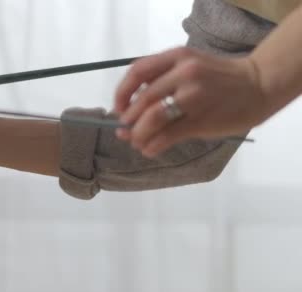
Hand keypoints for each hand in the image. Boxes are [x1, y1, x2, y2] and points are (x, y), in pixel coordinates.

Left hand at [113, 47, 274, 157]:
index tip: (118, 108)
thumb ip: (160, 80)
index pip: (137, 71)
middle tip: (125, 131)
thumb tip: (125, 110)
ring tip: (136, 142)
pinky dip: (153, 145)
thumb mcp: (189, 64)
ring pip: (152, 118)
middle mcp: (185, 73)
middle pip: (143, 99)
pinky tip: (149, 150)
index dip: (121, 93)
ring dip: (138, 134)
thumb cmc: (217, 77)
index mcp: (177, 56)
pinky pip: (168, 135)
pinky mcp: (202, 120)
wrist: (258, 84)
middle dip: (128, 119)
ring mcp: (195, 97)